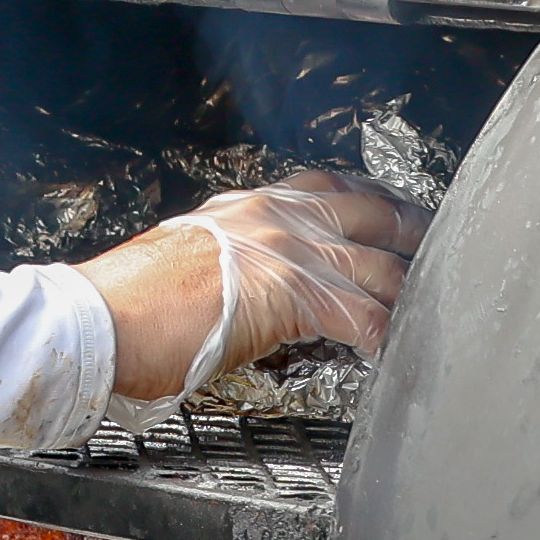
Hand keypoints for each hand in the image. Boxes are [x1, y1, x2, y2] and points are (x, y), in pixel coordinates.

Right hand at [75, 171, 419, 400]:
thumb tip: (239, 288)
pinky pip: (360, 315)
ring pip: (374, 264)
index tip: (384, 211)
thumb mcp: (185, 261)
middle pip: (366, 214)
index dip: (363, 200)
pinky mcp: (294, 293)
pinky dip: (382, 334)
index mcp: (246, 206)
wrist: (104, 319)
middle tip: (434, 246)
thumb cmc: (127, 302)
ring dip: (408, 288)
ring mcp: (288, 251)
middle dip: (407, 231)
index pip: (322, 189)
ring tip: (431, 307)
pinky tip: (393, 350)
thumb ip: (227, 263)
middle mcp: (273, 217)